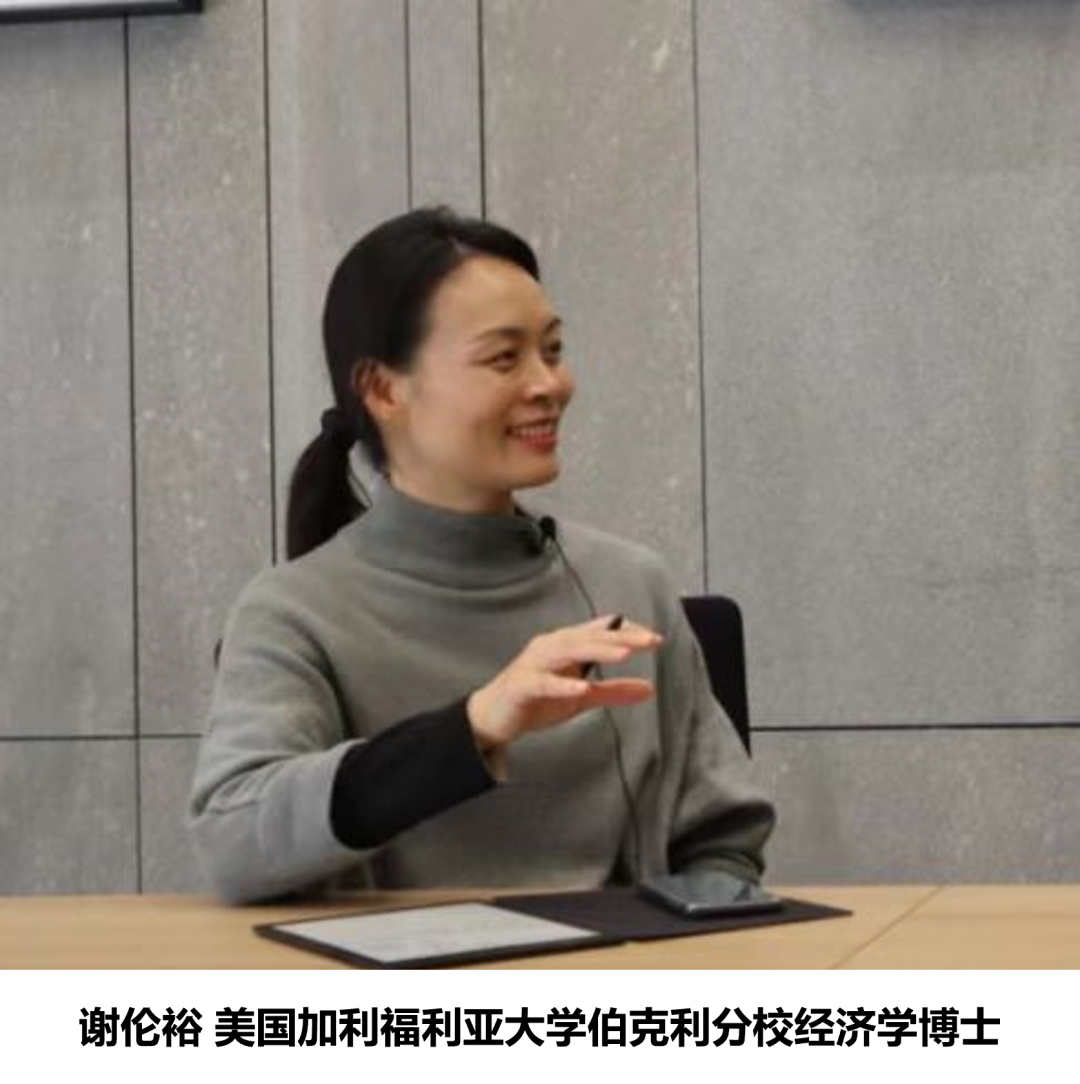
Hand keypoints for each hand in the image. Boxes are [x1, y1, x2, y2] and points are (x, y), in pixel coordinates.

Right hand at [467, 615, 661, 750]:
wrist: (493, 717)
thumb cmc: (537, 700)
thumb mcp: (582, 697)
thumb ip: (613, 691)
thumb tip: (650, 689)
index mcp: (566, 644)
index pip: (601, 630)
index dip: (628, 632)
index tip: (655, 639)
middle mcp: (551, 646)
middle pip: (589, 636)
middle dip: (621, 638)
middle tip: (651, 641)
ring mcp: (534, 663)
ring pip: (568, 650)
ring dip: (597, 651)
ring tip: (624, 654)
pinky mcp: (522, 685)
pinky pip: (543, 682)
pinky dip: (562, 684)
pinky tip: (582, 688)